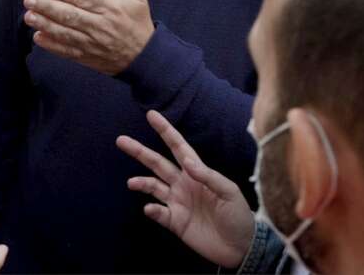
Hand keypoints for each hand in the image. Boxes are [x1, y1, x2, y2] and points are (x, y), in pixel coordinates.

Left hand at [23, 0, 153, 74]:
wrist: (146, 58)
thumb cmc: (138, 23)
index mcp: (111, 7)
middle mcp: (100, 25)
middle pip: (71, 15)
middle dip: (48, 7)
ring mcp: (93, 42)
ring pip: (66, 33)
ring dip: (46, 25)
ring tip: (29, 16)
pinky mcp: (87, 57)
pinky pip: (67, 51)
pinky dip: (52, 46)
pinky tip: (38, 37)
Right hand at [116, 110, 254, 268]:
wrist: (241, 249)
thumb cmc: (239, 216)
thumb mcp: (229, 192)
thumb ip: (208, 176)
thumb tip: (186, 160)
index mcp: (197, 173)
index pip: (178, 148)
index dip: (165, 131)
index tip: (151, 115)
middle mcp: (183, 184)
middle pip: (157, 163)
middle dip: (139, 151)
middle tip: (121, 140)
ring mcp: (177, 203)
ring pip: (153, 186)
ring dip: (141, 182)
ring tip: (132, 183)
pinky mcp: (175, 222)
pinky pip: (159, 213)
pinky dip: (152, 210)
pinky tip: (150, 209)